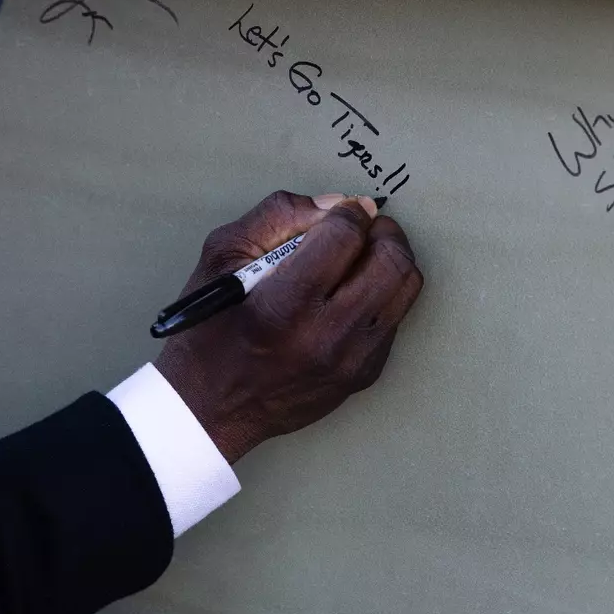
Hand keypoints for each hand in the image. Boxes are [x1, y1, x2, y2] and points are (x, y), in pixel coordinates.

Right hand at [154, 191, 423, 463]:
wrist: (209, 408)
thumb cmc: (208, 330)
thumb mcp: (221, 257)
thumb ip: (277, 217)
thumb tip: (334, 205)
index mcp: (286, 305)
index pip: (345, 236)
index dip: (349, 211)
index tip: (341, 210)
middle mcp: (327, 336)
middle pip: (392, 261)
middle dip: (382, 231)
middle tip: (362, 227)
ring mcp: (352, 360)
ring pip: (405, 289)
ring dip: (390, 260)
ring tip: (362, 256)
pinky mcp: (363, 375)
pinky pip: (394, 318)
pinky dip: (380, 295)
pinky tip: (350, 295)